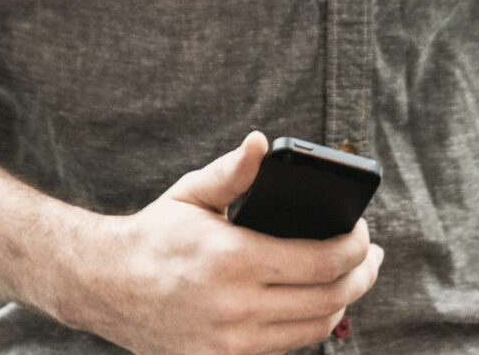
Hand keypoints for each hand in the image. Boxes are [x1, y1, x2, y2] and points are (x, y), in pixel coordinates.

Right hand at [67, 133, 381, 354]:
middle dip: (363, 275)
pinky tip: (315, 304)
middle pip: (330, 299)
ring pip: (314, 330)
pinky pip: (286, 349)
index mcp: (233, 260)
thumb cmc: (154, 235)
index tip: (364, 232)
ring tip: (351, 279)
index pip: (323, 261)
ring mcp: (231, 344)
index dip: (357, 247)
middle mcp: (236, 308)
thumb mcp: (191, 194)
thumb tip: (262, 144)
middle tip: (372, 257)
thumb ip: (233, 172)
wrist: (107, 287)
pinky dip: (309, 326)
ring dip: (343, 303)